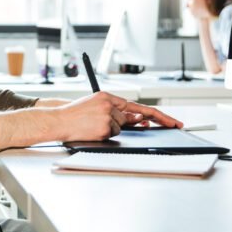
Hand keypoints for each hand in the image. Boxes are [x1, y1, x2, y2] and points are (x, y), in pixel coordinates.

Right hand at [50, 92, 182, 141]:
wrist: (58, 120)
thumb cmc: (75, 114)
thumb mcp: (96, 105)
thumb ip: (117, 111)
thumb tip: (137, 118)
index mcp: (108, 96)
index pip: (138, 106)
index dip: (159, 115)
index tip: (172, 122)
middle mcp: (110, 104)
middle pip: (130, 118)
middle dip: (143, 123)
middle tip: (172, 124)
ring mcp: (107, 117)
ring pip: (120, 127)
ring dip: (110, 129)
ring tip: (93, 125)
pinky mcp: (103, 128)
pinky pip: (112, 134)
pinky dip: (104, 135)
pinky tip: (92, 130)